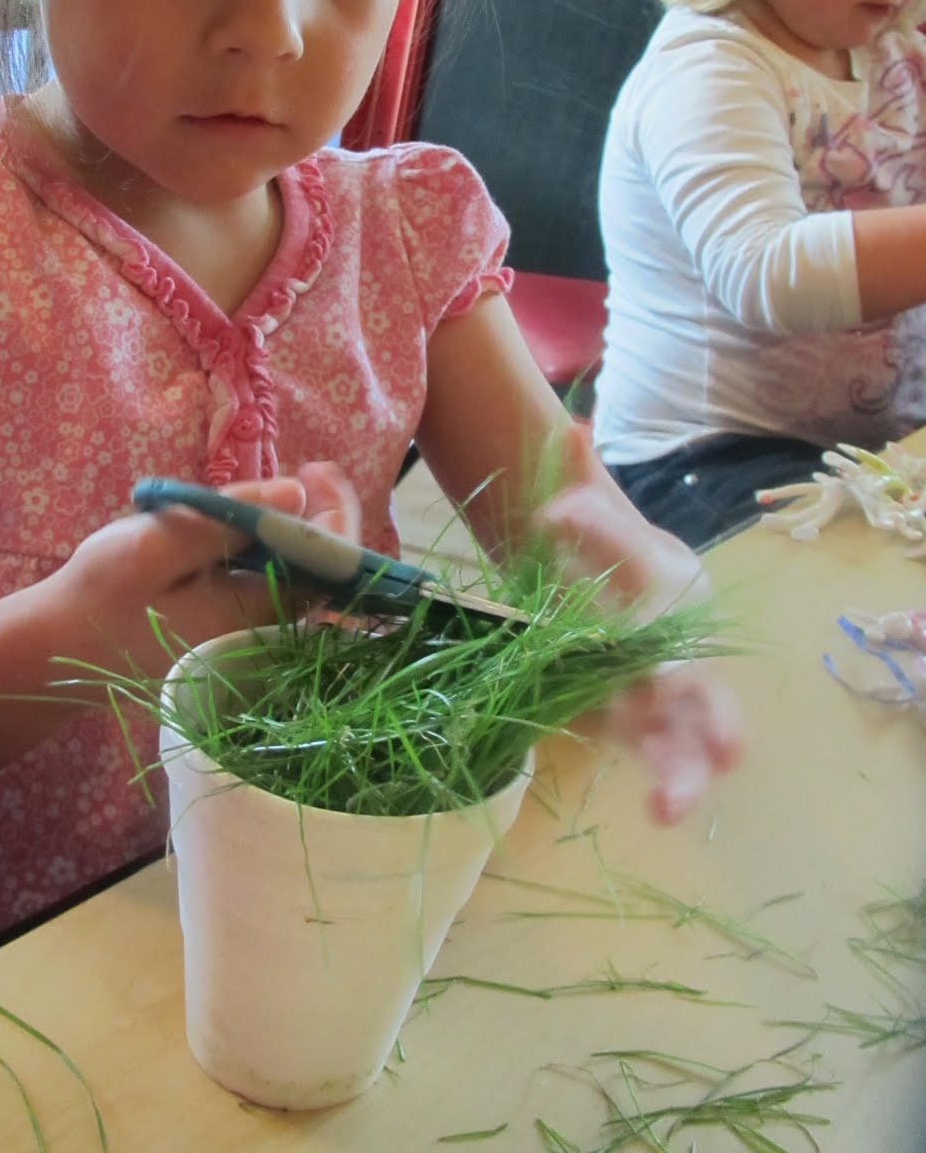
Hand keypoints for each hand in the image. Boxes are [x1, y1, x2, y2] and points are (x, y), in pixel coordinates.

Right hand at [53, 463, 361, 670]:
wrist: (58, 647)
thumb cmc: (101, 591)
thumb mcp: (160, 542)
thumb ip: (229, 518)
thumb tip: (298, 494)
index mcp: (251, 616)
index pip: (327, 569)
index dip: (335, 515)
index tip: (314, 470)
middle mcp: (261, 633)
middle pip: (324, 575)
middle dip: (325, 517)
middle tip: (309, 469)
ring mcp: (247, 634)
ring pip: (301, 579)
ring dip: (304, 531)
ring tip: (295, 485)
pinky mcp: (231, 628)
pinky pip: (275, 587)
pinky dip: (280, 550)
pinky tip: (262, 522)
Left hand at [532, 423, 742, 822]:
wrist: (613, 598)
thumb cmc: (606, 560)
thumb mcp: (591, 520)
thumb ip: (581, 481)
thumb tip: (571, 428)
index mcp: (668, 574)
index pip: (637, 557)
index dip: (594, 535)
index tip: (548, 518)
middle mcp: (683, 635)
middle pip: (693, 665)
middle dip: (690, 691)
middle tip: (685, 712)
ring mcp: (672, 689)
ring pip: (692, 729)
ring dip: (687, 765)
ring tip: (676, 804)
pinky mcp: (648, 727)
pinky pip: (663, 757)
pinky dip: (667, 783)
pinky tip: (661, 813)